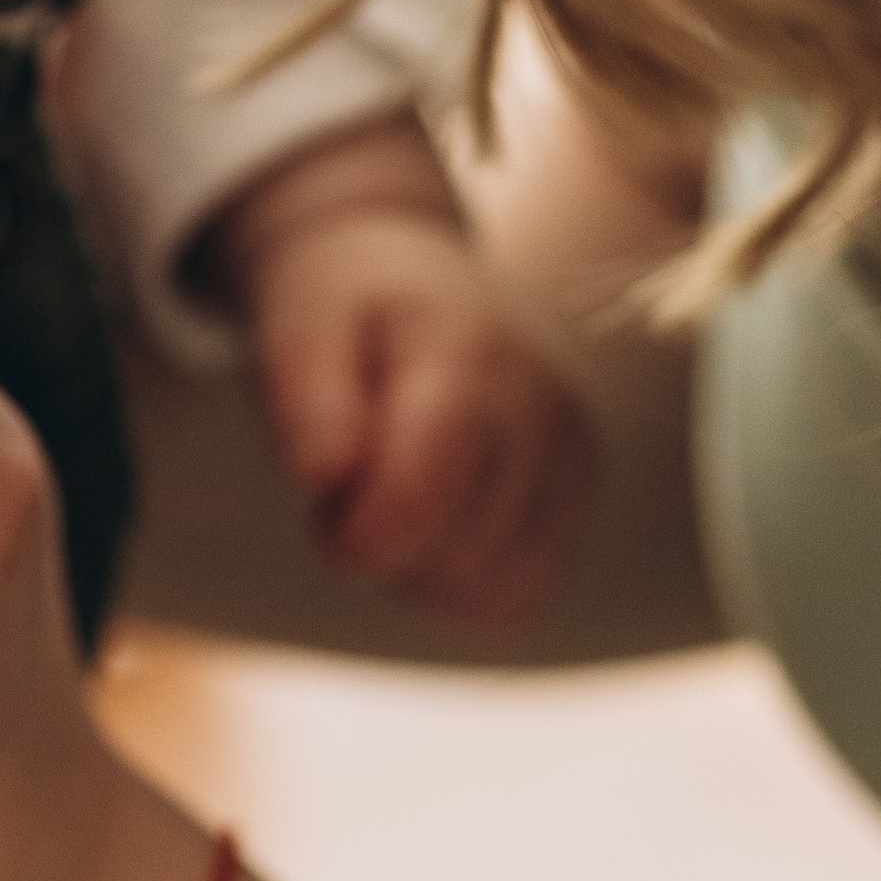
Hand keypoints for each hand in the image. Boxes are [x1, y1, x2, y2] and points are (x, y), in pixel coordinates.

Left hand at [213, 126, 602, 631]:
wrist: (417, 280)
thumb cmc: (345, 310)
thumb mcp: (300, 326)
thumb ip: (304, 397)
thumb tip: (326, 477)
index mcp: (468, 351)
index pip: (430, 484)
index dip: (366, 535)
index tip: (324, 529)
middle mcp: (542, 405)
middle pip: (464, 555)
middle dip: (384, 551)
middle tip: (348, 496)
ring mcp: (575, 453)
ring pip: (496, 593)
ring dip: (422, 579)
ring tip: (389, 507)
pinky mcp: (581, 498)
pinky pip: (520, 601)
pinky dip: (461, 590)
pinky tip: (430, 530)